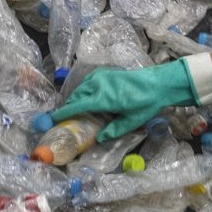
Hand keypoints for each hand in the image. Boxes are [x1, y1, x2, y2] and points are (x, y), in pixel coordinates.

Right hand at [53, 61, 197, 139]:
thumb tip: (100, 138)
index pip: (77, 106)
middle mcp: (99, 86)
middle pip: (76, 97)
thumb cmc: (146, 103)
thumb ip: (114, 130)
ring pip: (80, 88)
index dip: (63, 113)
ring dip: (75, 98)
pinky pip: (88, 82)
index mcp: (103, 98)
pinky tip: (87, 98)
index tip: (53, 119)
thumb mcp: (132, 121)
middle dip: (68, 107)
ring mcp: (101, 77)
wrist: (158, 83)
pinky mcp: (105, 73)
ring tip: (75, 110)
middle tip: (65, 119)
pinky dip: (83, 90)